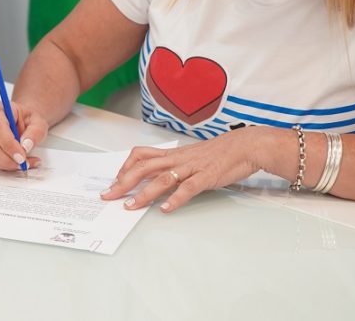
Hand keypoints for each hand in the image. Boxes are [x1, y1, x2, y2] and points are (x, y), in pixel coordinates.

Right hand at [0, 102, 47, 170]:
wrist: (24, 121)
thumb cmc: (28, 120)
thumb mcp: (39, 122)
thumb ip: (35, 132)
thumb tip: (25, 145)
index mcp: (2, 109)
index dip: (8, 144)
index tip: (21, 156)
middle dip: (6, 158)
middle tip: (23, 163)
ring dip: (5, 163)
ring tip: (23, 164)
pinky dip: (2, 165)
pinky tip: (15, 163)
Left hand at [100, 127, 264, 212]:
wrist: (244, 146)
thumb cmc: (219, 152)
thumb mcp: (191, 156)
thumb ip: (175, 165)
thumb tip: (159, 177)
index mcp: (173, 154)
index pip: (141, 155)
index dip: (125, 167)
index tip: (115, 181)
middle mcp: (178, 159)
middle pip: (143, 167)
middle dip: (124, 182)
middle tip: (109, 195)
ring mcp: (191, 167)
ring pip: (162, 179)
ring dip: (144, 193)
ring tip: (131, 206)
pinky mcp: (206, 177)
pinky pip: (188, 188)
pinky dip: (176, 199)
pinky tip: (166, 209)